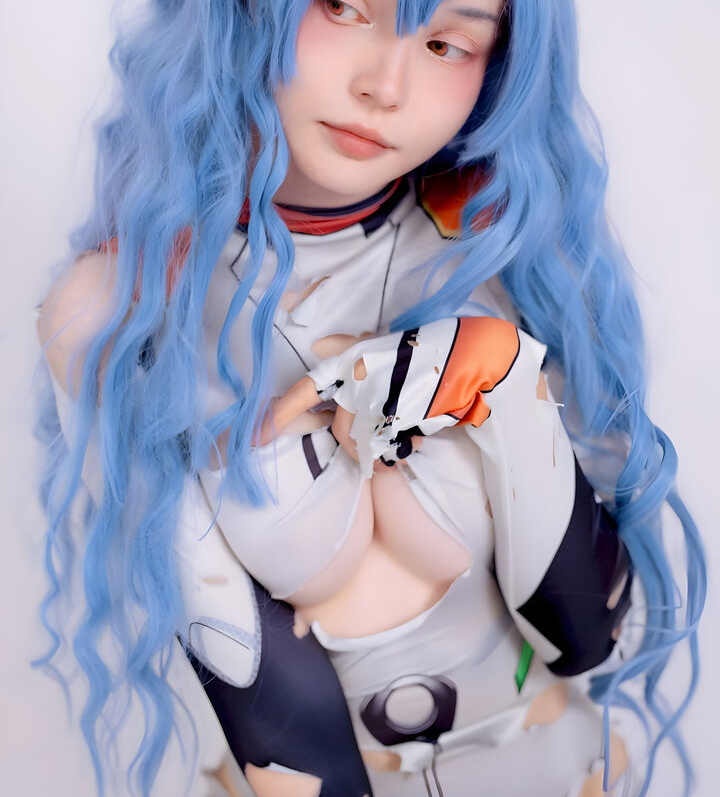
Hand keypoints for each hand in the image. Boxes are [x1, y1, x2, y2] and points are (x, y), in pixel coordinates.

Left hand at [265, 318, 519, 473]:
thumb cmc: (431, 350)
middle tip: (385, 439)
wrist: (474, 358)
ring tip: (408, 433)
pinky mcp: (397, 421)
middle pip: (342, 431)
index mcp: (352, 358)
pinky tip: (419, 435)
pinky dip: (400, 452)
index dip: (276, 416)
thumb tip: (317, 345)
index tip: (251, 438)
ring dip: (382, 448)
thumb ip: (351, 348)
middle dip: (360, 444)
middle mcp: (358, 380)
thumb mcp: (386, 344)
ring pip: (363, 444)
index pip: (304, 390)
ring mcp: (377, 402)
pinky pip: (386, 451)